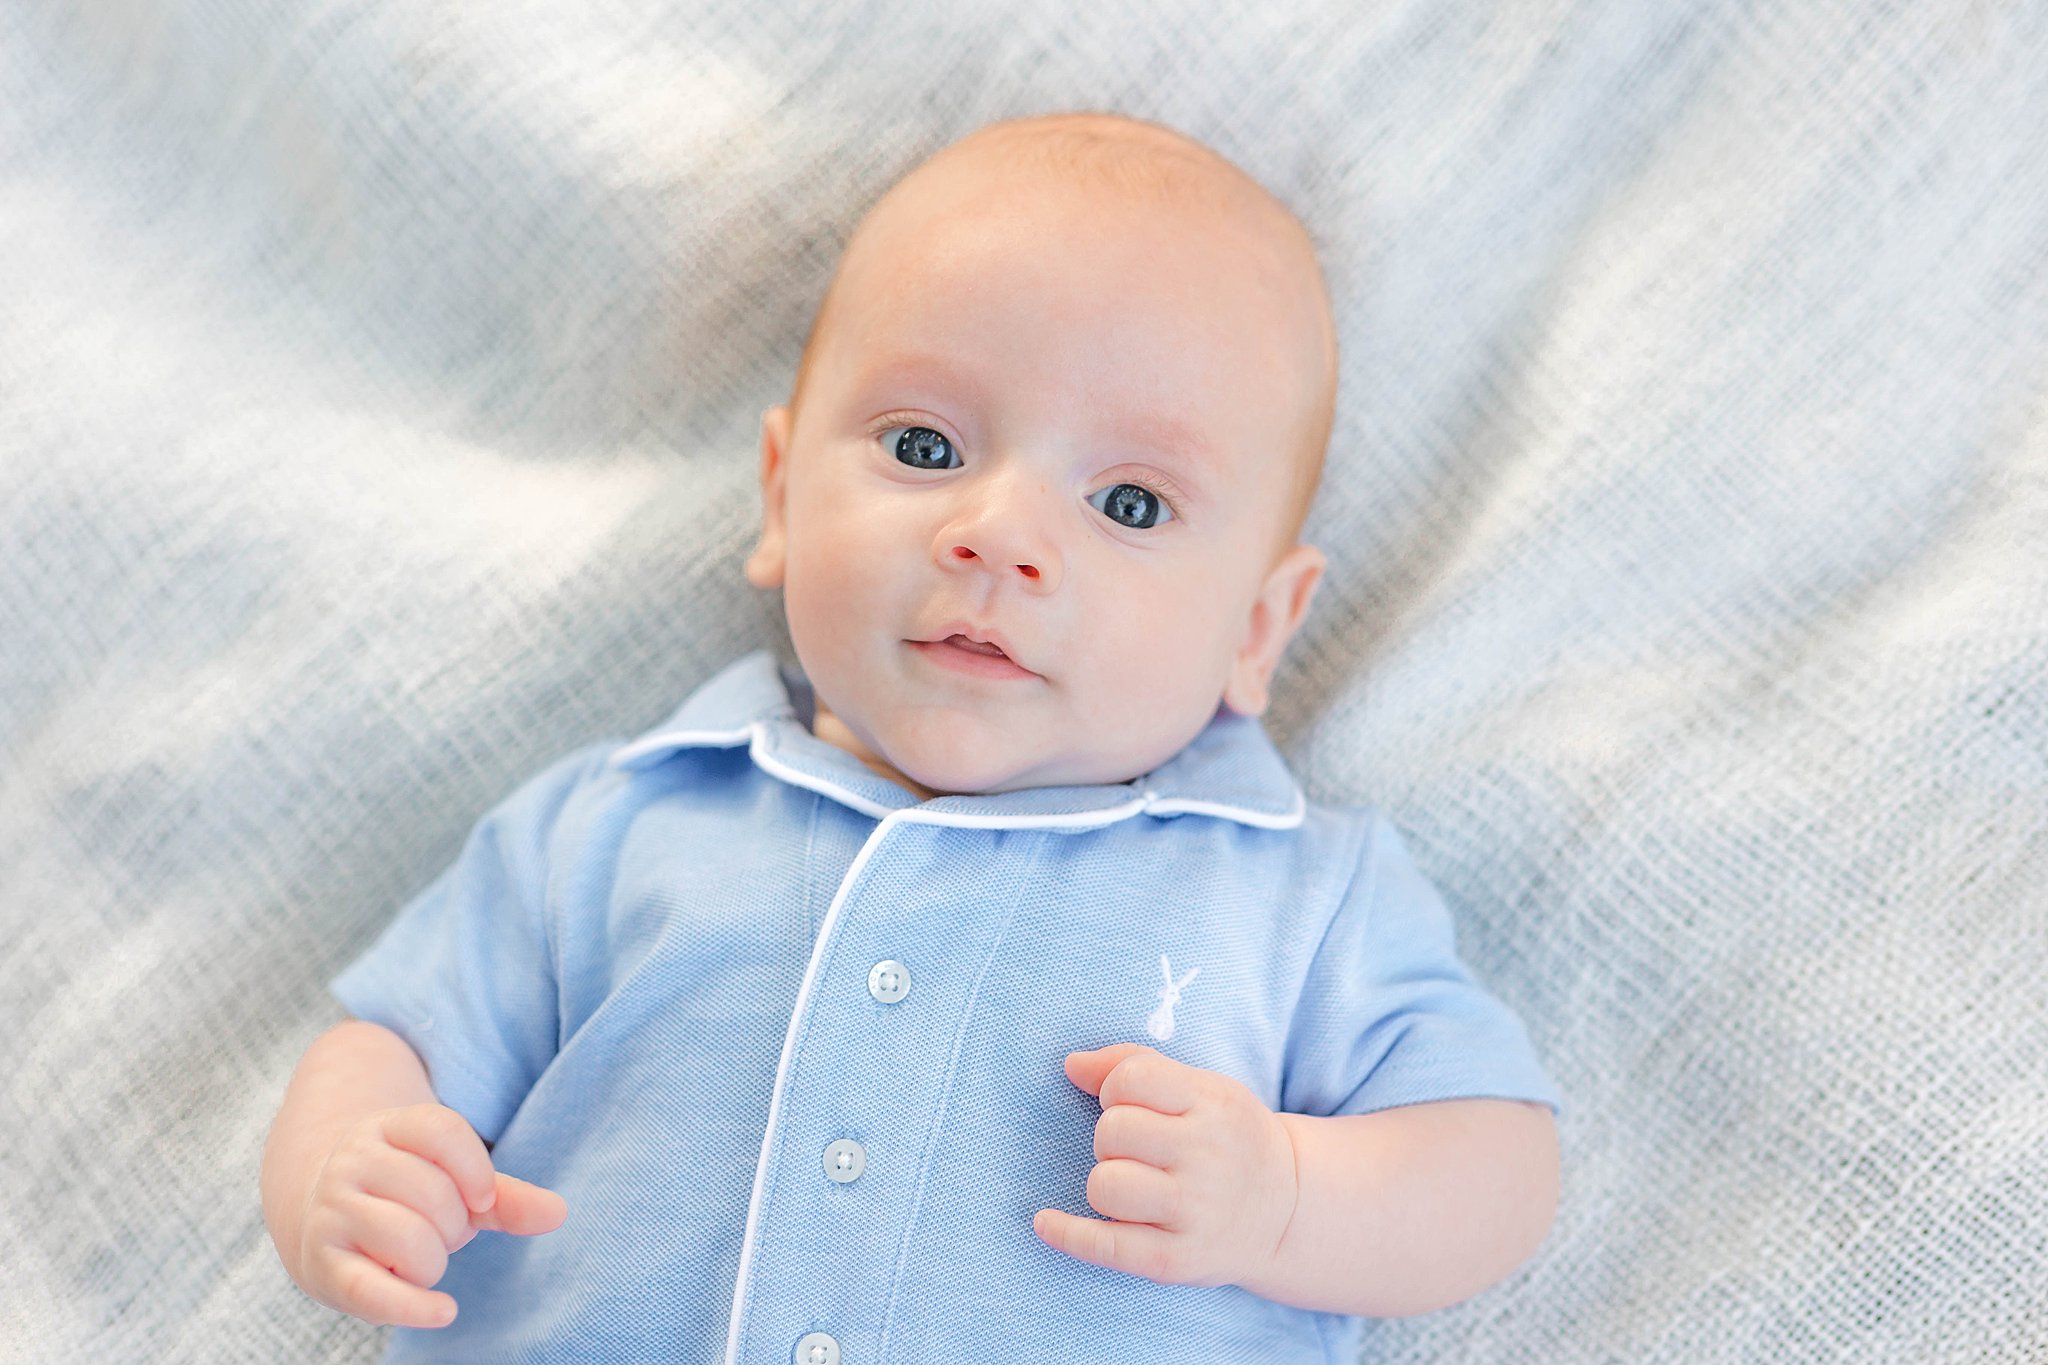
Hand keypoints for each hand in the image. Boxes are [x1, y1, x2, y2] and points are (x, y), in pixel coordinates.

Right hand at [290, 1103, 565, 1328]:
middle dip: (453, 1225)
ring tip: (419, 1258)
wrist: (321, 1216)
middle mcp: (353, 1162)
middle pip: (432, 1192)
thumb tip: (558, 1213)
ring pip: (408, 1237)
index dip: (476, 1168)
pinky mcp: (320, 1262)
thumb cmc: (405, 1198)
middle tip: (437, 1233)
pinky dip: (414, 1307)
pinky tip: (444, 1311)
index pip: (441, 1130)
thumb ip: (503, 1197)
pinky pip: (371, 1290)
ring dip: (432, 1261)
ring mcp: (332, 1210)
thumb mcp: (453, 1185)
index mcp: (389, 1128)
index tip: (481, 1199)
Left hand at [1032, 1043, 1298, 1289]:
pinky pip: (1104, 1247)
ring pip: (1105, 1186)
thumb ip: (1133, 1065)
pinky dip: (1066, 1233)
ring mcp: (1194, 1213)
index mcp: (1213, 1105)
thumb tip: (1070, 1064)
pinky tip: (1046, 1222)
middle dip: (1109, 1138)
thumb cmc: (1225, 1137)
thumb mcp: (1201, 1087)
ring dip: (1104, 1182)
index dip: (1115, 1090)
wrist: (1286, 1211)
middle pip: (1113, 1132)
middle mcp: (1208, 1157)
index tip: (1130, 1105)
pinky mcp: (1176, 1261)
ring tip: (1128, 1185)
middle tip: (1136, 1151)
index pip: (1131, 1078)